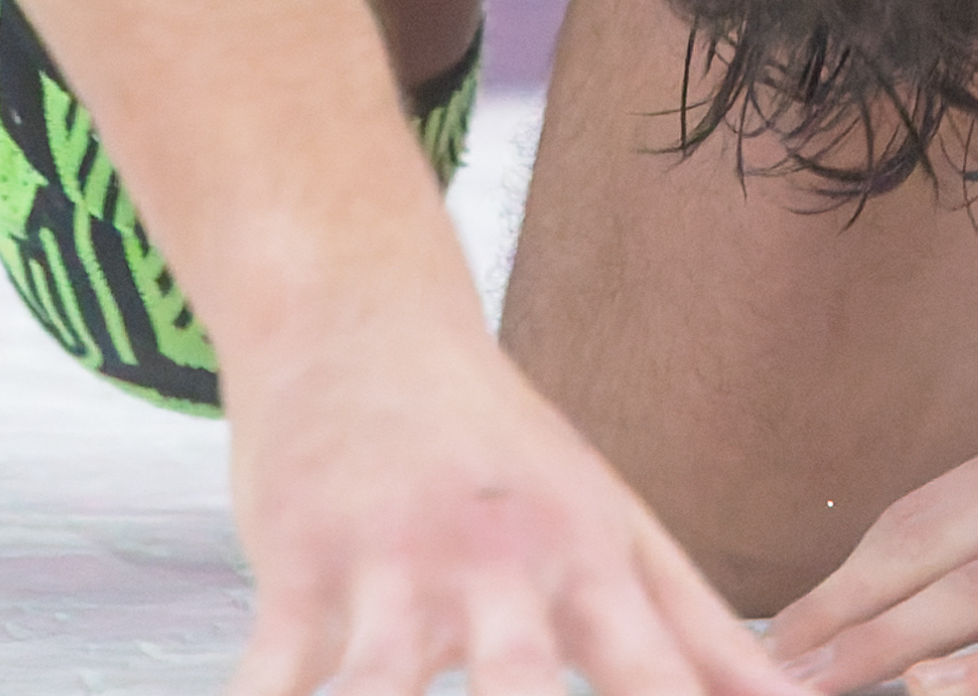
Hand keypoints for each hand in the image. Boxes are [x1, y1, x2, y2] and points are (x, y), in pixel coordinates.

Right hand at [226, 279, 797, 695]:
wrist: (364, 318)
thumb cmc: (503, 451)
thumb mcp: (616, 526)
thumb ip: (703, 637)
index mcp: (588, 562)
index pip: (658, 677)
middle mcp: (497, 563)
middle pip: (519, 684)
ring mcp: (392, 562)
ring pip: (382, 683)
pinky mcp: (298, 563)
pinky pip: (274, 669)